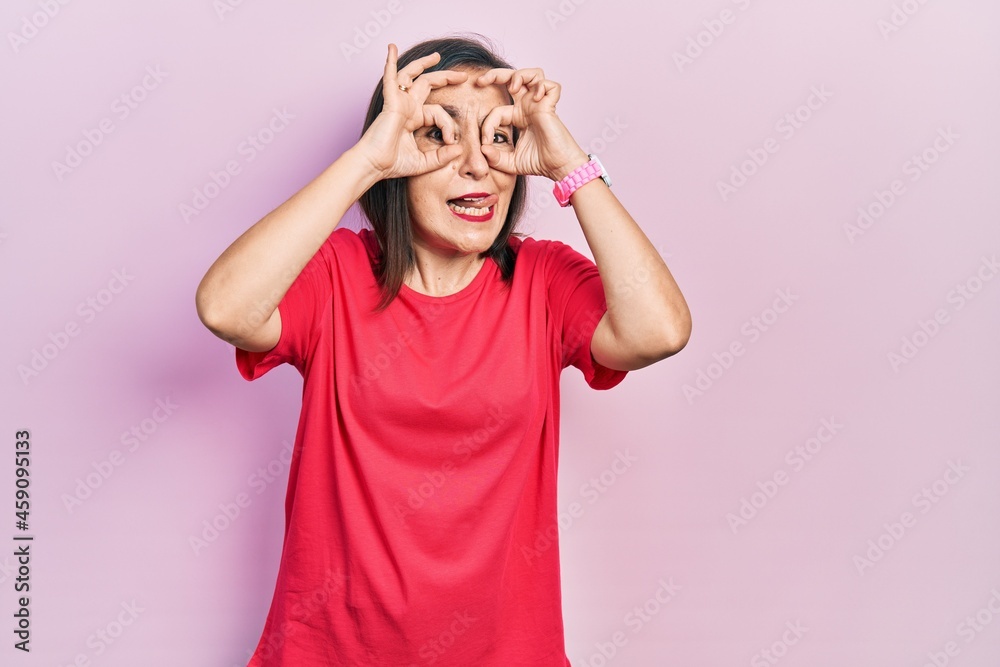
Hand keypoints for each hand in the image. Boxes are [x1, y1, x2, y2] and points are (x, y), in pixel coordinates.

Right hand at [353, 44, 468, 179]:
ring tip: (437, 56)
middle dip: (445, 77)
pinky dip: (390, 62)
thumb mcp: (425, 162)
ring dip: (424, 63)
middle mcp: (407, 108)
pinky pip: (391, 77)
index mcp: (414, 119)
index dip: (449, 125)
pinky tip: (391, 48)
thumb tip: (459, 149)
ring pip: (412, 75)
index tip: (451, 140)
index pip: (438, 112)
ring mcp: (398, 103)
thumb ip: (442, 156)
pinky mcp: (390, 102)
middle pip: (427, 84)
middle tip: (462, 76)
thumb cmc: (393, 164)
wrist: (374, 166)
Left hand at [476, 68, 589, 181]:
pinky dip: (543, 86)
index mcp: (518, 117)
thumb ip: (495, 157)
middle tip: (481, 80)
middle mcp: (528, 107)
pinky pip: (551, 86)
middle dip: (495, 75)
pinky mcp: (551, 106)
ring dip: (520, 75)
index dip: (487, 124)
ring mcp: (540, 105)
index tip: (485, 141)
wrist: (558, 168)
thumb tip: (482, 149)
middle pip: (513, 78)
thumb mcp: (509, 162)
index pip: (497, 110)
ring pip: (533, 74)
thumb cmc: (539, 163)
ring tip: (512, 87)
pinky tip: (536, 98)